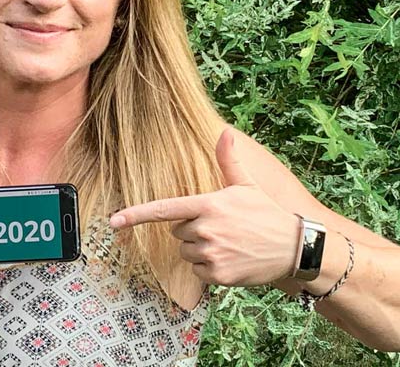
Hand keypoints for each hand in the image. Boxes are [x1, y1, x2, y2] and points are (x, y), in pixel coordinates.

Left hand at [109, 128, 298, 286]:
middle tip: (221, 226)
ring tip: (228, 243)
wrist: (293, 247)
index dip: (136, 215)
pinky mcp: (219, 275)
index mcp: (207, 205)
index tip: (114, 221)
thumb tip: (225, 131)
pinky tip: (231, 259)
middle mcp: (205, 229)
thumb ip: (228, 160)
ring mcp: (212, 254)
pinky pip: (198, 272)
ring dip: (200, 250)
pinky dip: (210, 268)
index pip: (164, 210)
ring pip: (186, 253)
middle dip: (192, 229)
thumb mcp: (245, 184)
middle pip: (178, 232)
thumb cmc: (265, 212)